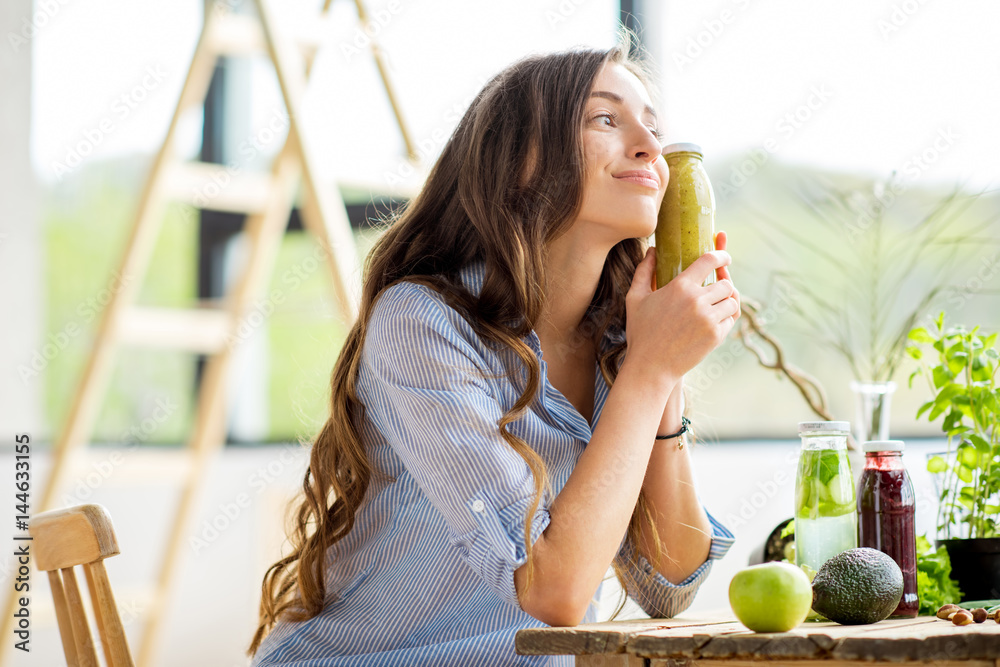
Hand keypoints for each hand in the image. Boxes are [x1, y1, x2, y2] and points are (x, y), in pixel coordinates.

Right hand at [624, 244, 738, 380]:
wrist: (650, 367)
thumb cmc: (641, 332)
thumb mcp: (635, 298)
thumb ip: (644, 271)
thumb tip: (651, 250)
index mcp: (679, 287)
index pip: (710, 260)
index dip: (722, 255)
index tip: (725, 257)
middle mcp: (697, 300)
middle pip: (725, 283)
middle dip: (722, 285)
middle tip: (714, 290)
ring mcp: (708, 319)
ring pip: (732, 301)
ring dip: (726, 302)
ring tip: (714, 306)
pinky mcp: (716, 335)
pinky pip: (731, 319)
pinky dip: (725, 318)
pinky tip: (713, 321)